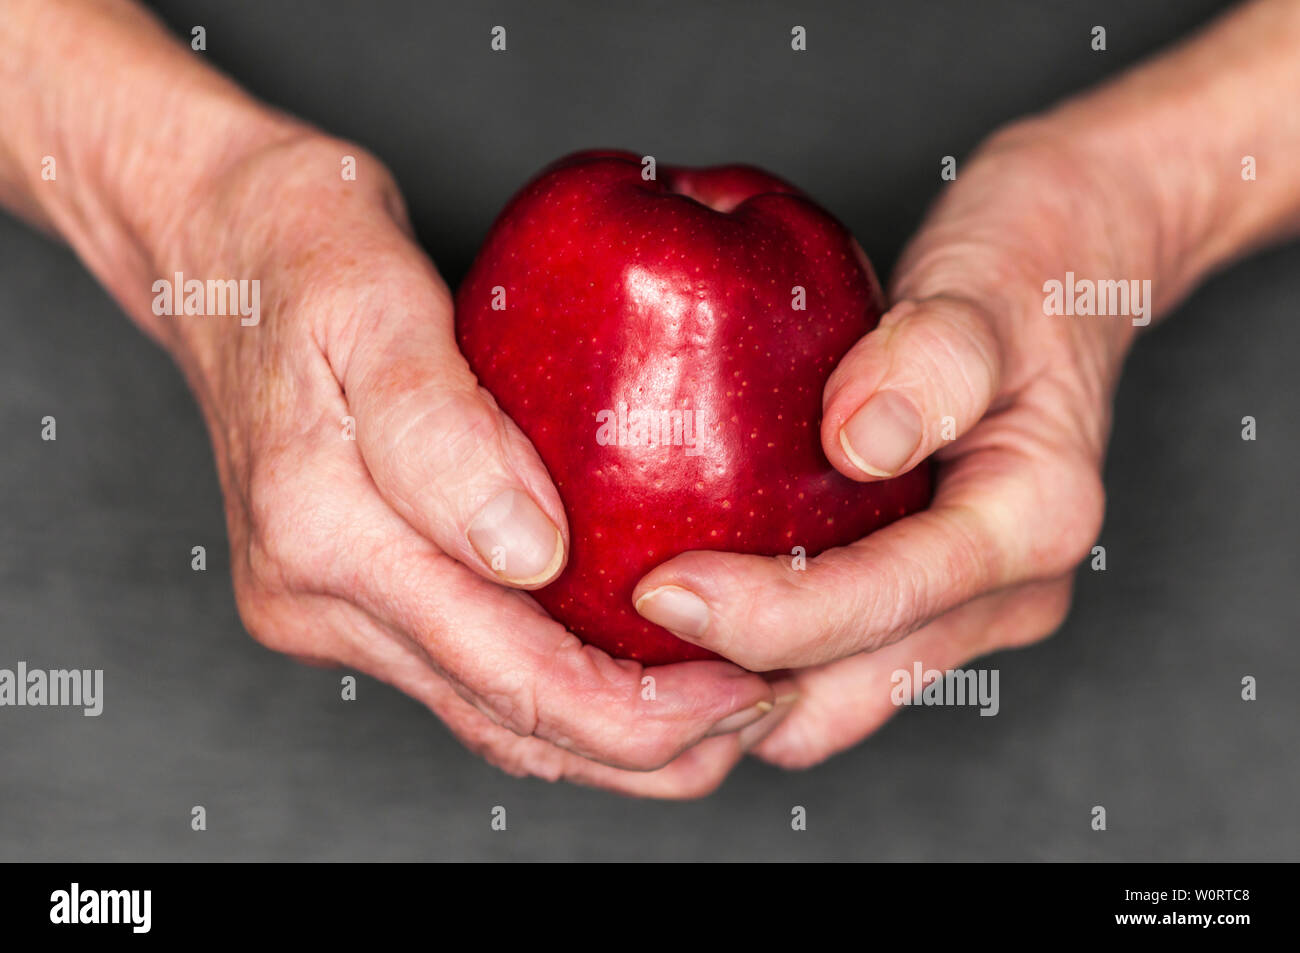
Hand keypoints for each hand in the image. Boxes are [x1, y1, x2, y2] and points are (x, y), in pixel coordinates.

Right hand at [162, 136, 777, 794]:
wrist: (221, 246)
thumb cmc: (300, 248)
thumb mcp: (369, 296)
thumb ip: (439, 429)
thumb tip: (528, 554)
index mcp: (323, 532)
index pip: (505, 672)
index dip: (635, 711)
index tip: (743, 692)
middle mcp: (316, 597)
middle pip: (505, 721)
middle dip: (642, 745)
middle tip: (759, 712)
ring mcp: (326, 606)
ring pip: (488, 715)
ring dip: (607, 737)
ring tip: (720, 718)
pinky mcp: (349, 595)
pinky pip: (471, 670)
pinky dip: (558, 691)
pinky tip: (633, 675)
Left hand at [632, 127, 1147, 765]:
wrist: (1063, 277)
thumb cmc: (1017, 274)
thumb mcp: (980, 289)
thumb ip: (934, 360)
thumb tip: (861, 444)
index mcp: (1034, 522)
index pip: (885, 601)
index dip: (766, 615)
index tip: (659, 587)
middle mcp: (1007, 592)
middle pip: (850, 690)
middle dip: (735, 690)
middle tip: (623, 649)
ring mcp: (965, 610)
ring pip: (832, 701)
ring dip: (739, 693)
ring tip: (639, 650)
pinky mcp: (920, 606)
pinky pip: (826, 666)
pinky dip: (755, 660)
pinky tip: (684, 614)